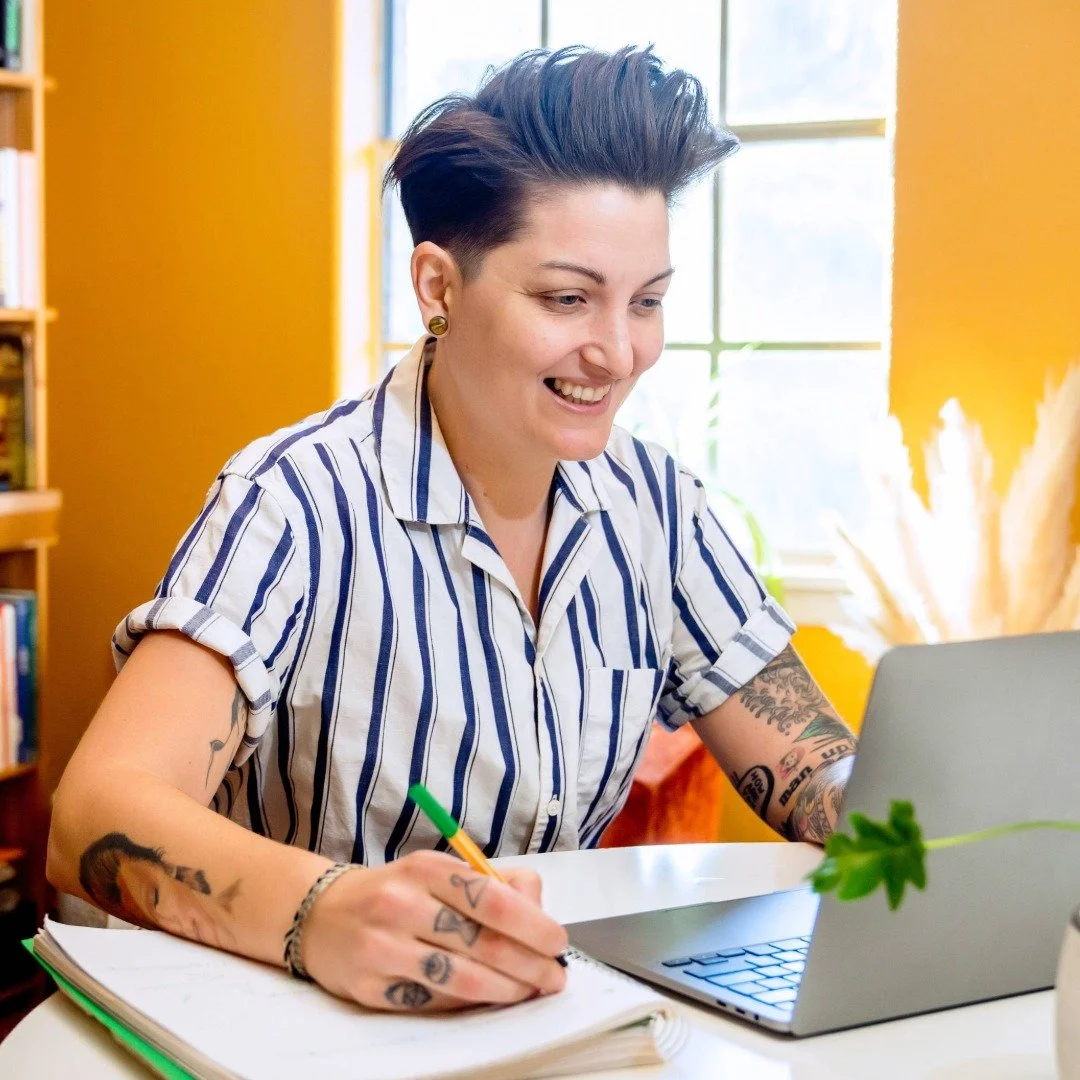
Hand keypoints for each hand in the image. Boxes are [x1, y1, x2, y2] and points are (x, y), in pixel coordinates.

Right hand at [299, 850, 568, 1010]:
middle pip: (483, 942)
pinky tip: (486, 998)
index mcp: (426, 868)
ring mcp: (383, 946)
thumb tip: (538, 910)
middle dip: (529, 964)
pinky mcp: (370, 986)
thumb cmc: (397, 891)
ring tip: (528, 991)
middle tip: (554, 976)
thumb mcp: (438, 871)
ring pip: (461, 978)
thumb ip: (489, 883)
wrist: (322, 914)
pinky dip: (467, 1002)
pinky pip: (432, 1000)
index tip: (558, 942)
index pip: (492, 897)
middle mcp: (402, 903)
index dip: (533, 924)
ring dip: (506, 989)